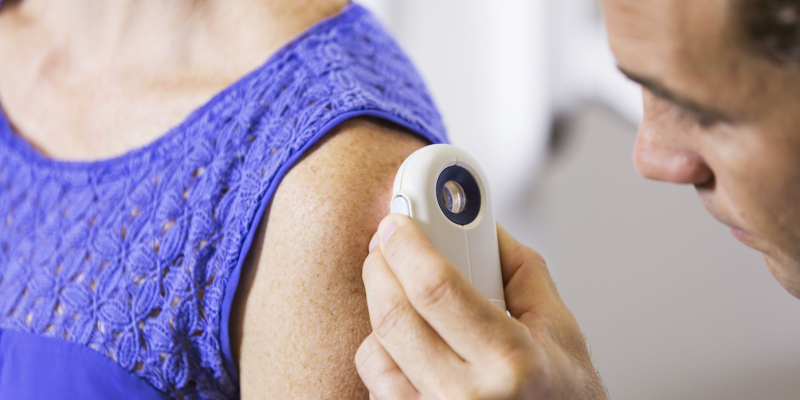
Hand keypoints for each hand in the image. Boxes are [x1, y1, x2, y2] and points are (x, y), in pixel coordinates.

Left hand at [355, 215, 606, 399]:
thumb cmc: (561, 395)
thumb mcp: (558, 326)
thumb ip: (518, 267)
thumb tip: (478, 221)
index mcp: (510, 362)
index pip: (437, 289)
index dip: (408, 245)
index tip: (398, 222)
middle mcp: (466, 396)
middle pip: (393, 315)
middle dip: (381, 266)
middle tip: (387, 246)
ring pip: (373, 349)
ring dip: (381, 312)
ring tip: (405, 299)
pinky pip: (375, 381)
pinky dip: (385, 353)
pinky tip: (412, 344)